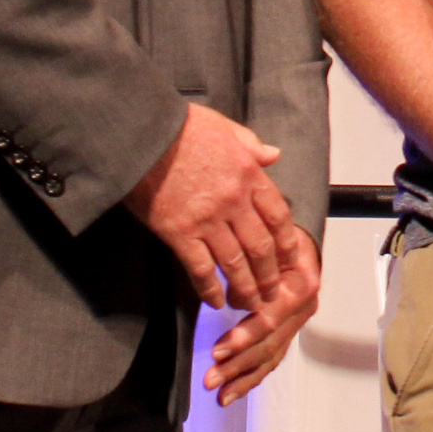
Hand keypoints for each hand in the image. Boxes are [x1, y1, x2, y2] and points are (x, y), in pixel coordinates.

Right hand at [124, 103, 296, 311]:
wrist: (141, 133)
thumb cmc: (179, 126)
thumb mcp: (224, 126)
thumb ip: (251, 144)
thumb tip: (274, 155)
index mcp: (248, 174)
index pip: (279, 216)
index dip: (288, 242)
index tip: (291, 259)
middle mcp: (234, 200)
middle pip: (262, 247)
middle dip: (270, 275)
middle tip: (272, 293)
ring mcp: (207, 219)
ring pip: (236, 263)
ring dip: (246, 289)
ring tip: (251, 305)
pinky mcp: (178, 233)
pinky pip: (201, 269)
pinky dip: (211, 290)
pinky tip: (216, 302)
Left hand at [203, 222, 322, 404]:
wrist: (299, 240)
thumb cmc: (278, 238)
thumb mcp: (267, 241)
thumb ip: (251, 268)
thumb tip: (233, 300)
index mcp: (300, 287)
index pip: (271, 319)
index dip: (244, 337)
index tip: (217, 350)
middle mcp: (303, 310)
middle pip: (269, 345)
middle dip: (237, 364)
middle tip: (210, 378)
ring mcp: (297, 324)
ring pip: (269, 357)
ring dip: (242, 377)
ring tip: (218, 393)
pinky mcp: (288, 333)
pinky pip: (271, 360)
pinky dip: (250, 378)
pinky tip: (231, 393)